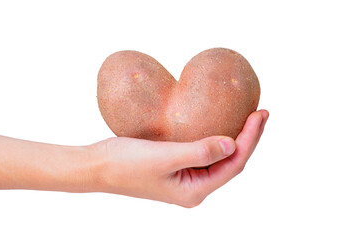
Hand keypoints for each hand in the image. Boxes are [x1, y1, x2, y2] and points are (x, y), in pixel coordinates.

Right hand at [90, 109, 268, 206]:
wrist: (96, 166)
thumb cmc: (125, 164)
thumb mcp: (165, 157)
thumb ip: (200, 152)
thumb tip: (233, 144)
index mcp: (194, 190)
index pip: (233, 164)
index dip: (250, 139)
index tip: (260, 115)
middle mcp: (193, 188)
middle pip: (231, 162)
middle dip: (248, 138)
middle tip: (260, 113)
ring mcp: (184, 178)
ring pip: (218, 158)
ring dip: (234, 138)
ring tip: (247, 118)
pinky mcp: (175, 167)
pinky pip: (203, 153)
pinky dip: (214, 138)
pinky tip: (219, 125)